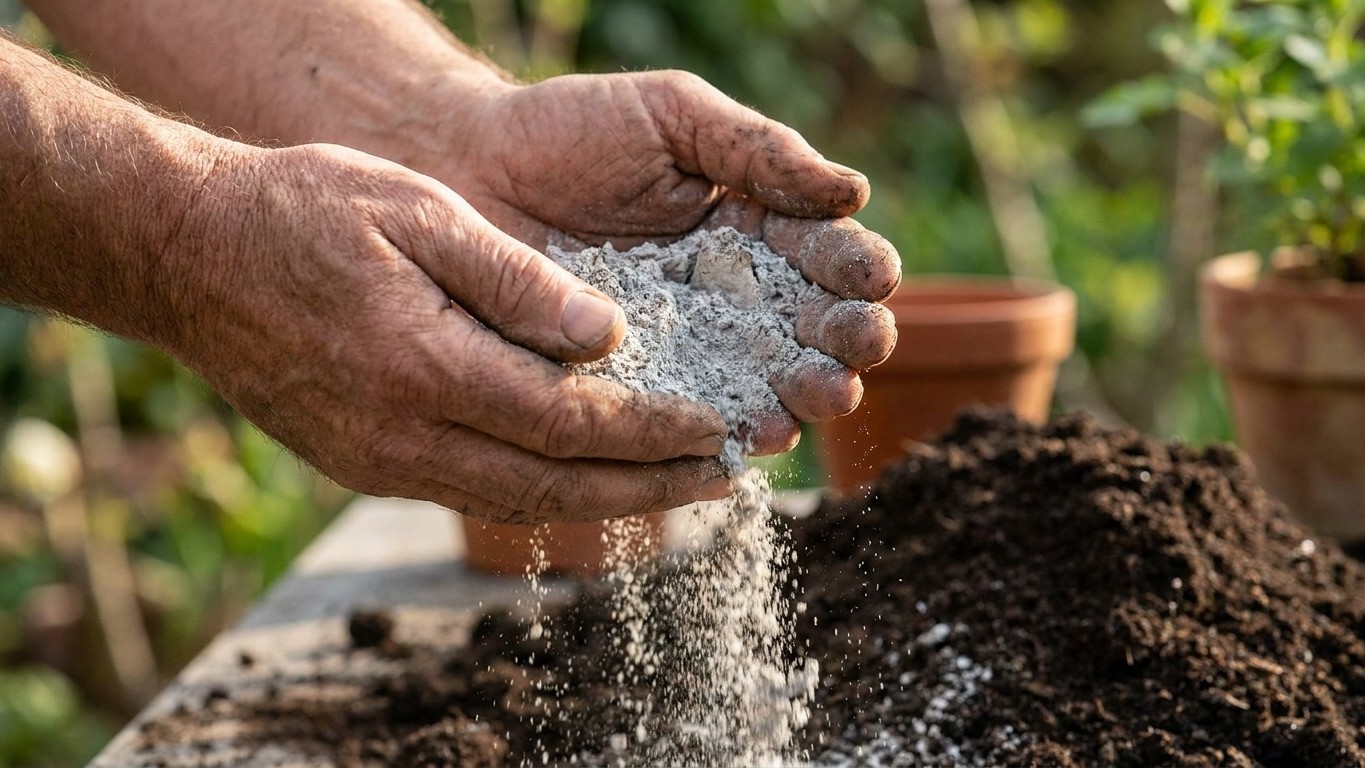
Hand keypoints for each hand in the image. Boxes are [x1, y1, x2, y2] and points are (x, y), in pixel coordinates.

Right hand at [162, 142, 731, 523]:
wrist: (188, 254)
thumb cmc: (305, 211)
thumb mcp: (419, 213)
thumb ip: (517, 280)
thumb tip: (610, 338)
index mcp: (425, 367)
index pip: (571, 423)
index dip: (654, 432)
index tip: (719, 427)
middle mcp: (404, 435)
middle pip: (556, 486)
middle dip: (651, 487)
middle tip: (724, 478)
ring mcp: (379, 460)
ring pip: (516, 504)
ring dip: (607, 502)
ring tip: (676, 489)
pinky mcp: (363, 465)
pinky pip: (471, 494)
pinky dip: (544, 493)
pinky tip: (585, 478)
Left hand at [437, 72, 901, 452]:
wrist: (465, 173)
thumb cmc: (568, 132)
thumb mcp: (673, 117)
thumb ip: (759, 150)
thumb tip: (854, 191)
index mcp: (755, 226)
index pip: (826, 254)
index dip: (855, 268)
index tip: (870, 276)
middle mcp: (733, 295)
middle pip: (811, 329)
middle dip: (844, 340)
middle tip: (857, 345)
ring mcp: (689, 348)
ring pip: (766, 382)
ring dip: (803, 395)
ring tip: (820, 394)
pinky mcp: (639, 390)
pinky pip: (693, 418)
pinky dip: (728, 431)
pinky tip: (751, 431)